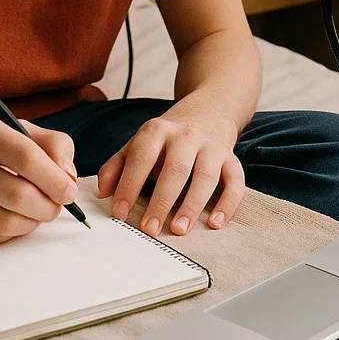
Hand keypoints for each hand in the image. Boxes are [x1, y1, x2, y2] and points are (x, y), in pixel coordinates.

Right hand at [0, 113, 78, 243]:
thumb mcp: (12, 130)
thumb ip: (51, 145)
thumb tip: (68, 176)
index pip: (25, 157)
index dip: (55, 179)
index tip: (69, 190)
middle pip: (18, 195)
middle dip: (48, 206)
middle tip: (57, 205)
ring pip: (5, 222)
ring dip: (32, 222)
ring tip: (37, 211)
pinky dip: (11, 231)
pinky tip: (11, 217)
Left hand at [95, 101, 245, 235]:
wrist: (208, 110)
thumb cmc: (168, 137)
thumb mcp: (139, 142)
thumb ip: (118, 165)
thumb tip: (102, 192)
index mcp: (158, 130)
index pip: (142, 156)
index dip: (129, 184)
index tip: (119, 212)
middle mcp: (186, 136)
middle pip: (176, 167)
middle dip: (162, 200)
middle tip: (150, 228)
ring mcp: (211, 146)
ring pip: (206, 175)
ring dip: (193, 204)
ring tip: (179, 229)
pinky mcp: (231, 158)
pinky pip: (235, 180)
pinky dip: (228, 203)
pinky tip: (216, 223)